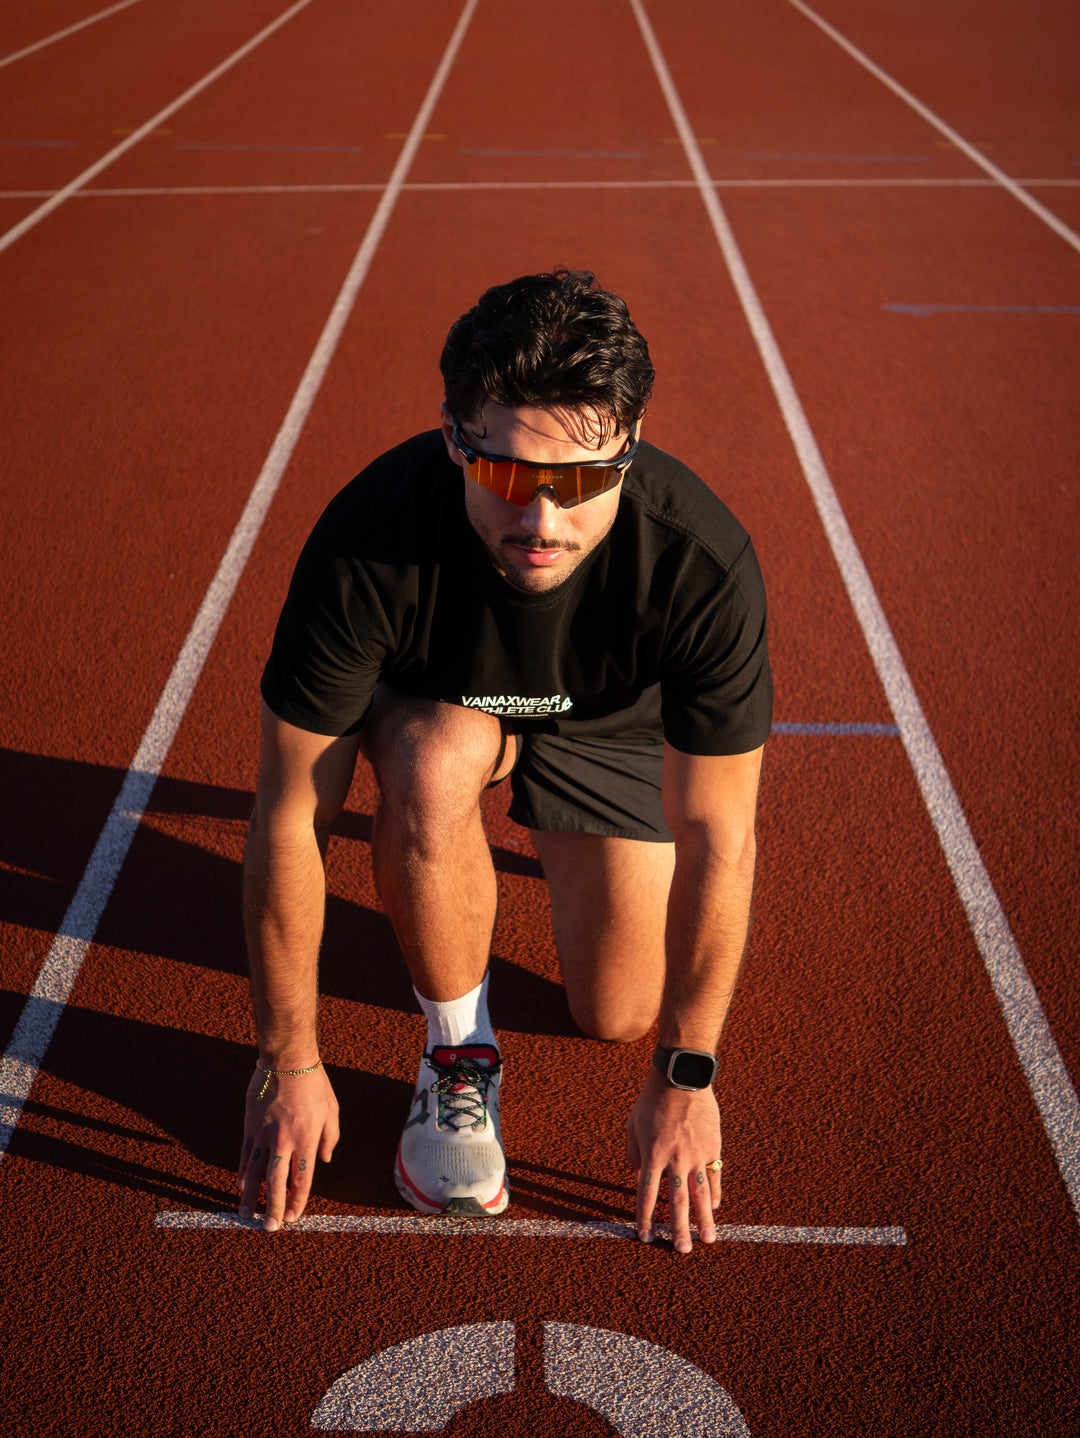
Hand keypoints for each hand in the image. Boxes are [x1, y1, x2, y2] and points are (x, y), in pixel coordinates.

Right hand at [238, 1064, 339, 1230]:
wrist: (287, 1060)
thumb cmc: (314, 1084)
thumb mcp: (332, 1111)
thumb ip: (330, 1139)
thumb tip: (323, 1161)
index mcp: (307, 1138)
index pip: (302, 1179)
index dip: (296, 1201)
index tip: (293, 1217)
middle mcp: (284, 1141)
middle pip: (276, 1182)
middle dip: (273, 1207)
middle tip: (270, 1227)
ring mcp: (264, 1134)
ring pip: (255, 1173)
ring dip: (250, 1197)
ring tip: (247, 1215)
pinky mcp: (250, 1126)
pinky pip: (245, 1155)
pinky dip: (243, 1173)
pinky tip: (241, 1187)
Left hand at [625, 1065, 722, 1254]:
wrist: (681, 1077)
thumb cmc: (652, 1101)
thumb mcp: (632, 1126)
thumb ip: (634, 1155)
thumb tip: (638, 1179)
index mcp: (652, 1155)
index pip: (647, 1195)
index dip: (645, 1217)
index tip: (645, 1236)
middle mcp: (675, 1159)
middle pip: (677, 1201)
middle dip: (678, 1229)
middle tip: (682, 1250)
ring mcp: (696, 1154)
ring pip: (701, 1194)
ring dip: (704, 1219)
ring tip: (708, 1240)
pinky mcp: (712, 1147)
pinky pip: (714, 1175)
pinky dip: (714, 1193)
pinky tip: (714, 1209)